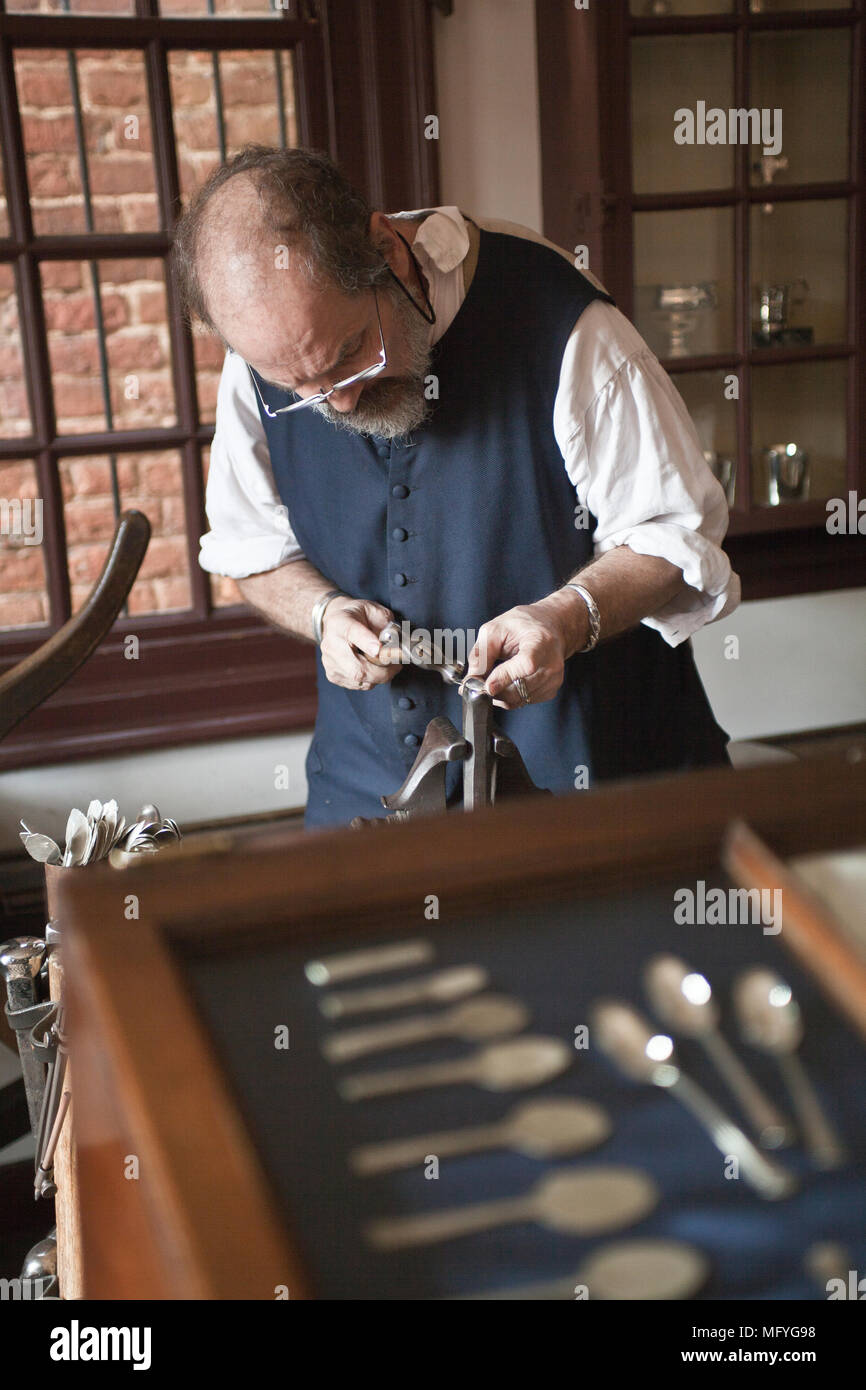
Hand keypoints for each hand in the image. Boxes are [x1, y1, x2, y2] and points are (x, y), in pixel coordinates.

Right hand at [319, 596, 397, 690]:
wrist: (334, 623)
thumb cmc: (356, 616)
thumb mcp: (372, 610)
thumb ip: (385, 622)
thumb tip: (396, 641)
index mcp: (341, 624)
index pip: (354, 634)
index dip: (368, 643)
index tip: (380, 650)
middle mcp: (331, 645)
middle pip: (358, 669)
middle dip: (383, 671)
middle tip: (397, 664)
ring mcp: (330, 663)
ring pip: (360, 680)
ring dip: (379, 676)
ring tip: (386, 665)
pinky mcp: (332, 675)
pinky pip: (357, 685)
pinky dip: (370, 680)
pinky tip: (373, 668)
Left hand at [465, 591, 588, 708]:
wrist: (551, 627)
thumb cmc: (523, 625)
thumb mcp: (496, 629)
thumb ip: (481, 653)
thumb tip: (471, 679)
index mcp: (540, 642)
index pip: (525, 665)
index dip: (505, 677)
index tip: (486, 685)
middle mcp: (551, 663)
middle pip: (519, 688)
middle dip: (494, 690)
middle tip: (478, 682)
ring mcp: (553, 679)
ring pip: (518, 700)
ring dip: (499, 694)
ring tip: (493, 678)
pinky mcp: (551, 690)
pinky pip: (523, 701)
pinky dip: (510, 696)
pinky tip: (508, 680)